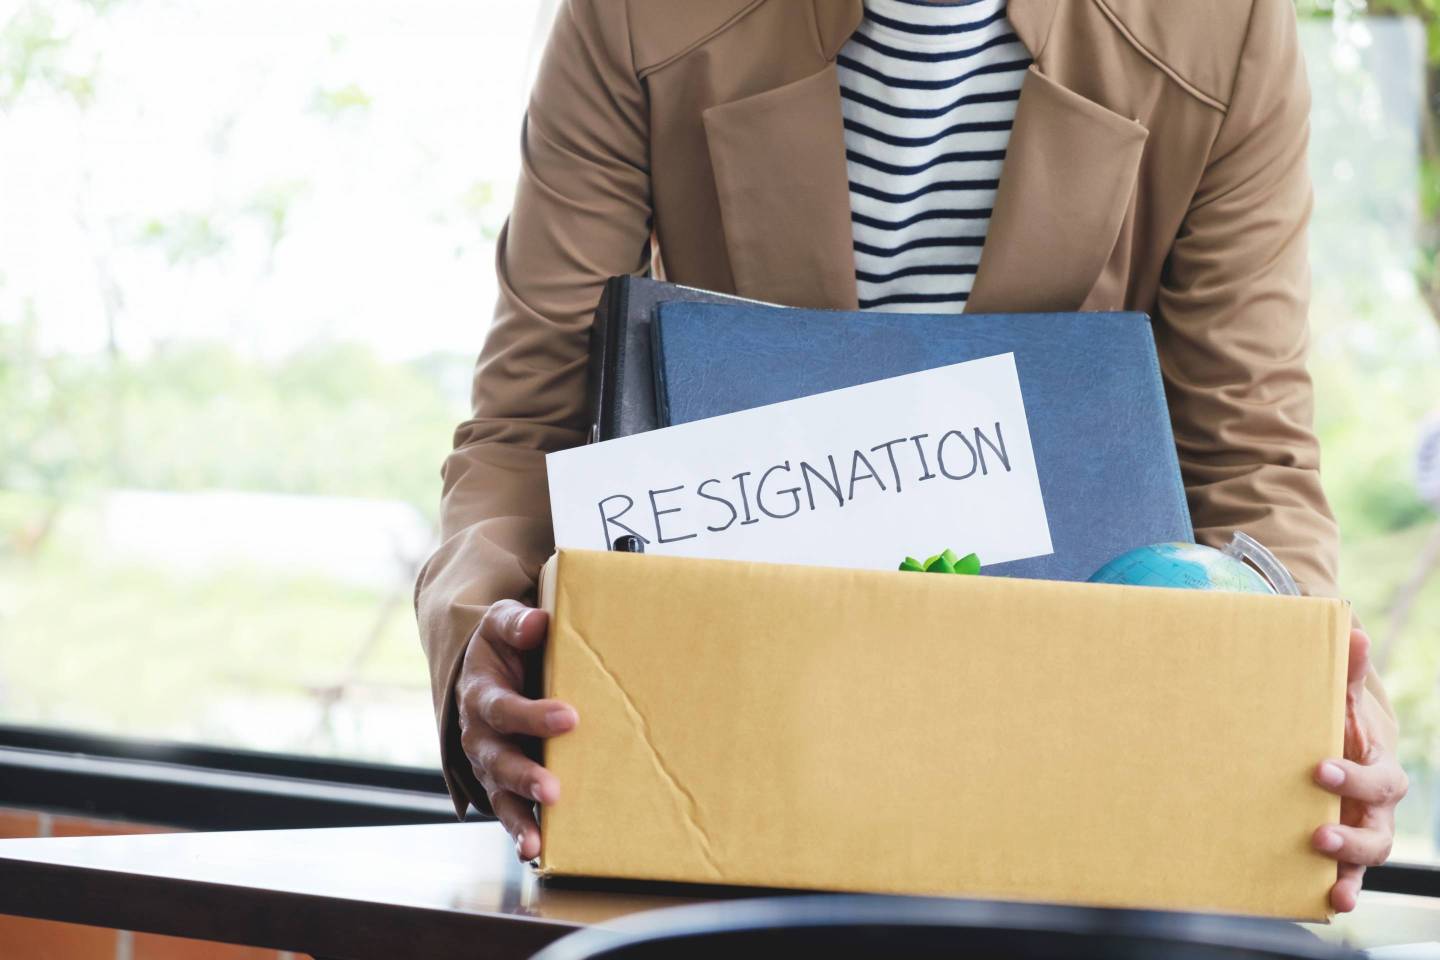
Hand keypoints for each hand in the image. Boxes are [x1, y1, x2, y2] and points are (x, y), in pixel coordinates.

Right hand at [457, 600, 578, 860]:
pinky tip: (537, 852)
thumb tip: (538, 624)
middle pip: (498, 759)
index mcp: (481, 693)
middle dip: (525, 775)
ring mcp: (490, 764)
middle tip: (553, 788)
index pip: (502, 707)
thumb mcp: (502, 624)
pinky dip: (521, 831)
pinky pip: (509, 811)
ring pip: (499, 794)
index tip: (569, 717)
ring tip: (536, 841)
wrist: (488, 668)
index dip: (533, 714)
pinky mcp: (504, 783)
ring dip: (518, 816)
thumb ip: (517, 623)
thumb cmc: (506, 645)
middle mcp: (480, 734)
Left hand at [1311, 627, 1406, 912]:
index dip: (1352, 776)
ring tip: (1333, 886)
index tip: (1318, 769)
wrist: (1330, 750)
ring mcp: (1358, 832)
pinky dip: (1338, 893)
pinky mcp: (1338, 854)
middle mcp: (1374, 808)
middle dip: (1353, 836)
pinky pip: (1344, 878)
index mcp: (1378, 769)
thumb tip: (1351, 626)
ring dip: (1350, 873)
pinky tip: (1324, 904)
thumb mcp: (1340, 701)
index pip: (1377, 778)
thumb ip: (1344, 671)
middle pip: (1380, 831)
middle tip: (1319, 833)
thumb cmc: (1335, 725)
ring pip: (1367, 862)